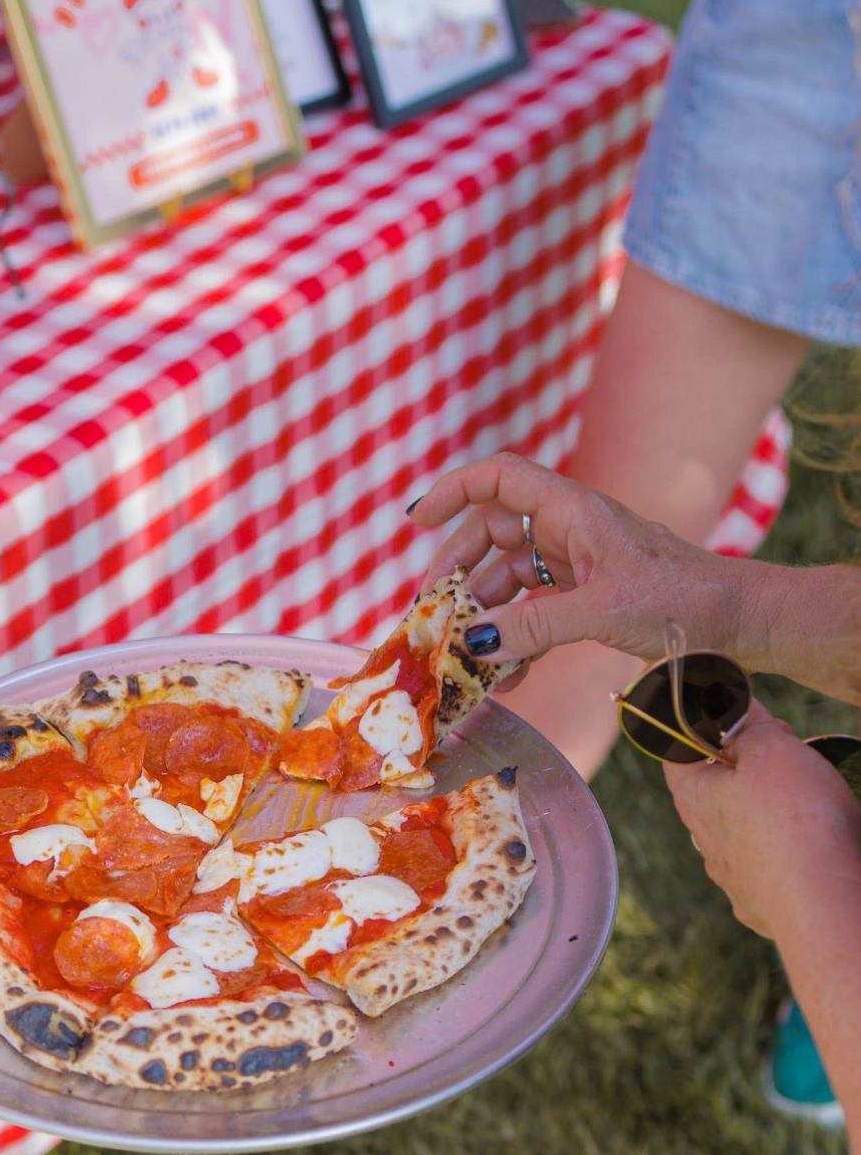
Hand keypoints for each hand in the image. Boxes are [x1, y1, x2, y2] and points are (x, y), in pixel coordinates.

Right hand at [412, 453, 740, 666]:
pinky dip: (515, 639)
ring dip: (485, 617)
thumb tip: (475, 643)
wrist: (740, 623)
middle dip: (458, 572)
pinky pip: (533, 612)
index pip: (499, 479)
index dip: (453, 490)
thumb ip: (537, 626)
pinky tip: (507, 675)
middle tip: (433, 614)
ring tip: (466, 658)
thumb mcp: (605, 611)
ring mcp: (575, 564)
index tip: (415, 521)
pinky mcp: (585, 598)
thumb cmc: (685, 600)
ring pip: (508, 579)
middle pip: (491, 534)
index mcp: (573, 511)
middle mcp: (569, 530)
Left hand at [666, 702, 860, 939]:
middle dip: (746, 765)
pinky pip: (770, 865)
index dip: (701, 725)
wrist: (823, 903)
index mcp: (694, 798)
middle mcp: (705, 841)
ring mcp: (734, 876)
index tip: (735, 713)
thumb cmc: (794, 820)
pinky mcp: (764, 903)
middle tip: (787, 747)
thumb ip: (748, 725)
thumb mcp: (771, 748)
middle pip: (714, 790)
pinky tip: (811, 842)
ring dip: (768, 808)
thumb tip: (733, 710)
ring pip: (743, 830)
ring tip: (807, 795)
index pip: (675, 751)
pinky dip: (787, 847)